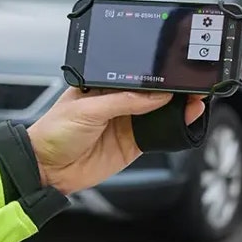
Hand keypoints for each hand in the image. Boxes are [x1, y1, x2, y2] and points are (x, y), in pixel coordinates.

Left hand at [26, 89, 205, 194]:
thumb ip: (123, 101)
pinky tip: (185, 120)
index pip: (135, 76)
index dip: (154, 74)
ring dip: (177, 108)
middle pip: (152, 93)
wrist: (46, 170)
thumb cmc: (54, 132)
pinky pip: (158, 135)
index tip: (174, 71)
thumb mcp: (88, 109)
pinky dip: (173, 128)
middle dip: (172, 89)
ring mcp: (126, 123)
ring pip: (159, 113)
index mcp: (104, 85)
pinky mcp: (132, 144)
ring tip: (195, 100)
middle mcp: (117, 102)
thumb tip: (156, 96)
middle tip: (191, 85)